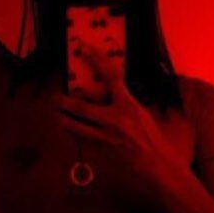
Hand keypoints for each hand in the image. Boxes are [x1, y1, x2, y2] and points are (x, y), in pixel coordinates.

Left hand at [58, 42, 181, 199]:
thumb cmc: (154, 139)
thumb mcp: (143, 114)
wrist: (158, 165)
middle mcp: (114, 118)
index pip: (110, 75)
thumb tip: (112, 93)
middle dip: (64, 101)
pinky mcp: (103, 151)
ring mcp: (106, 136)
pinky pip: (82, 139)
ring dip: (63, 119)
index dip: (96, 58)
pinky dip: (74, 134)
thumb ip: (126, 103)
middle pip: (81, 105)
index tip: (83, 47)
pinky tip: (68, 130)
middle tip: (55, 97)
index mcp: (128, 105)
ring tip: (56, 115)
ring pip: (76, 125)